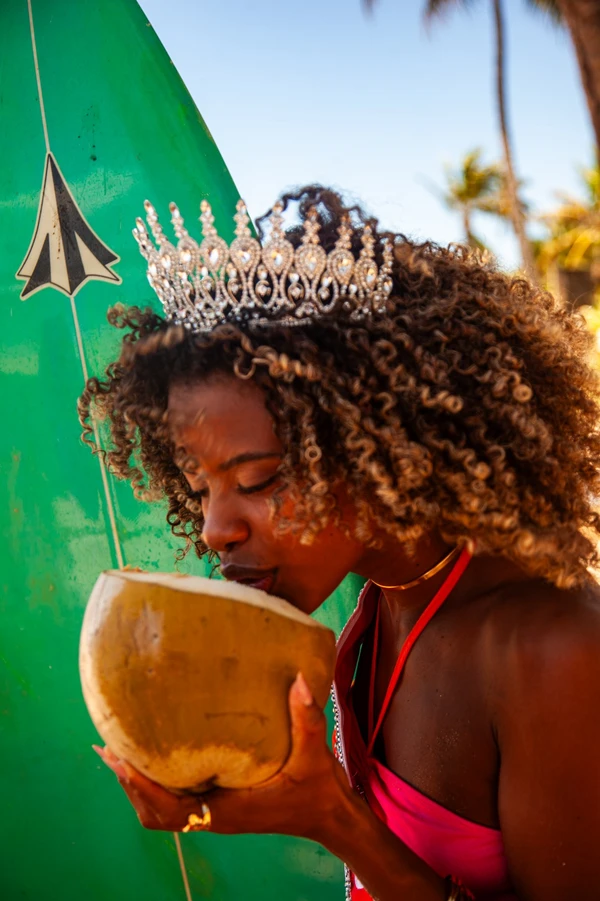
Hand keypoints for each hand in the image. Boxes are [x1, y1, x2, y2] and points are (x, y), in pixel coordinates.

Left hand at [94, 673, 352, 843]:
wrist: (328, 816)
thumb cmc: (317, 790)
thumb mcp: (314, 754)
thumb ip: (307, 717)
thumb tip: (299, 678)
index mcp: (228, 809)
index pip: (169, 809)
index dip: (140, 786)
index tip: (119, 757)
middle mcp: (215, 816)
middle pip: (153, 814)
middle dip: (128, 783)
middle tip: (109, 748)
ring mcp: (215, 814)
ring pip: (160, 813)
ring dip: (137, 788)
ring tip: (119, 753)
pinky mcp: (219, 807)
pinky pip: (174, 805)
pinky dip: (154, 788)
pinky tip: (153, 758)